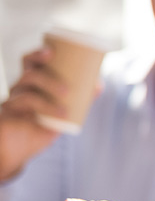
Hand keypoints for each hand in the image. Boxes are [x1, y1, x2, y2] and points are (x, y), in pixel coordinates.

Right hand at [0, 46, 69, 180]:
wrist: (17, 150)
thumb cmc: (39, 127)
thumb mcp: (60, 113)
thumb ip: (78, 100)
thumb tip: (98, 85)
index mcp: (31, 85)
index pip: (30, 63)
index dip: (38, 53)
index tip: (51, 50)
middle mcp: (20, 88)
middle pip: (27, 68)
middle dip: (42, 63)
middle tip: (63, 65)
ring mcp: (12, 99)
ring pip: (27, 82)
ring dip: (50, 85)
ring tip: (67, 94)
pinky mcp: (8, 112)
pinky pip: (25, 102)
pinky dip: (47, 107)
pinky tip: (62, 113)